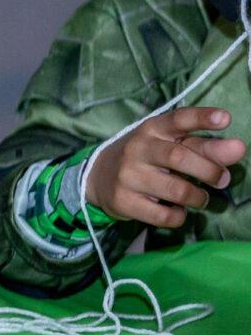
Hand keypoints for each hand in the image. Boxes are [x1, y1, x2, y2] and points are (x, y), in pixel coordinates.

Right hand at [84, 107, 244, 228]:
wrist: (98, 176)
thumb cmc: (147, 158)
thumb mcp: (171, 145)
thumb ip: (205, 147)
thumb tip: (238, 148)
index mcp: (153, 129)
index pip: (178, 119)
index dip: (202, 118)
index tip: (225, 118)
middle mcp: (137, 148)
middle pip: (180, 157)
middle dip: (209, 171)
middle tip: (222, 180)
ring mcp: (127, 175)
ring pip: (176, 190)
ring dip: (198, 197)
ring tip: (199, 198)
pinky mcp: (123, 201)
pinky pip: (164, 216)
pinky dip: (179, 216)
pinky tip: (176, 210)